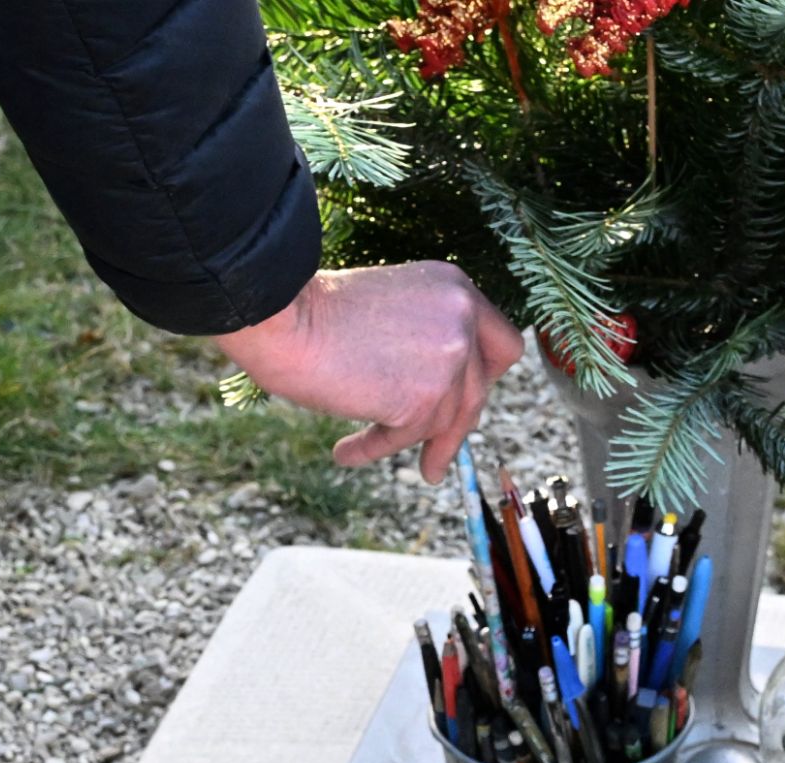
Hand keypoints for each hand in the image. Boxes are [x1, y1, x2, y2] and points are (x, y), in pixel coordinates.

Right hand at [214, 263, 523, 482]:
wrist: (282, 314)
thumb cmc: (317, 310)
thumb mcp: (393, 307)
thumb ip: (427, 335)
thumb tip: (443, 390)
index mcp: (456, 288)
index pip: (502, 344)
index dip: (486, 377)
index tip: (465, 400)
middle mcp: (463, 318)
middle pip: (480, 390)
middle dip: (455, 424)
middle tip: (434, 450)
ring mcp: (450, 358)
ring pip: (446, 421)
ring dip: (410, 442)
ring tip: (363, 449)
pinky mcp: (425, 397)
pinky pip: (407, 436)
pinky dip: (375, 448)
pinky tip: (346, 453)